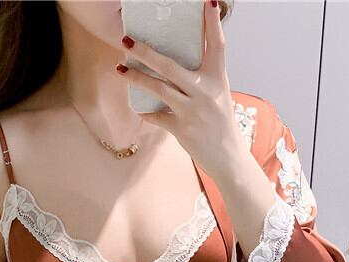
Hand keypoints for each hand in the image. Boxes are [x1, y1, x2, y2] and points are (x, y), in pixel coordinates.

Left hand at [116, 0, 245, 179]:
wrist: (228, 158)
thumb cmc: (220, 125)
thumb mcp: (218, 96)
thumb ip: (201, 79)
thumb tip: (175, 64)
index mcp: (218, 79)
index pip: (217, 45)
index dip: (212, 23)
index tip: (206, 2)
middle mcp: (205, 92)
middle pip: (170, 66)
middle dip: (145, 52)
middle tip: (126, 40)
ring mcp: (193, 111)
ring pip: (158, 89)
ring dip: (136, 78)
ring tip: (120, 69)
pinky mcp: (182, 129)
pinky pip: (157, 117)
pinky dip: (147, 113)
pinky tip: (139, 108)